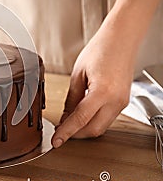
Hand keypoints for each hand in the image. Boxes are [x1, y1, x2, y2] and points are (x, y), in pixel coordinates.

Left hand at [51, 19, 135, 147]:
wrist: (121, 39)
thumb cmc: (100, 50)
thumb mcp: (78, 74)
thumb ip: (71, 99)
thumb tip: (65, 117)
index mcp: (102, 91)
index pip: (80, 119)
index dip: (66, 132)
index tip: (56, 141)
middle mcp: (116, 100)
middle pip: (93, 129)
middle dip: (75, 134)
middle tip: (60, 132)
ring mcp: (122, 102)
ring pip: (101, 126)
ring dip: (84, 128)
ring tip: (68, 123)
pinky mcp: (123, 101)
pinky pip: (107, 118)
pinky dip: (93, 121)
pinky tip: (82, 116)